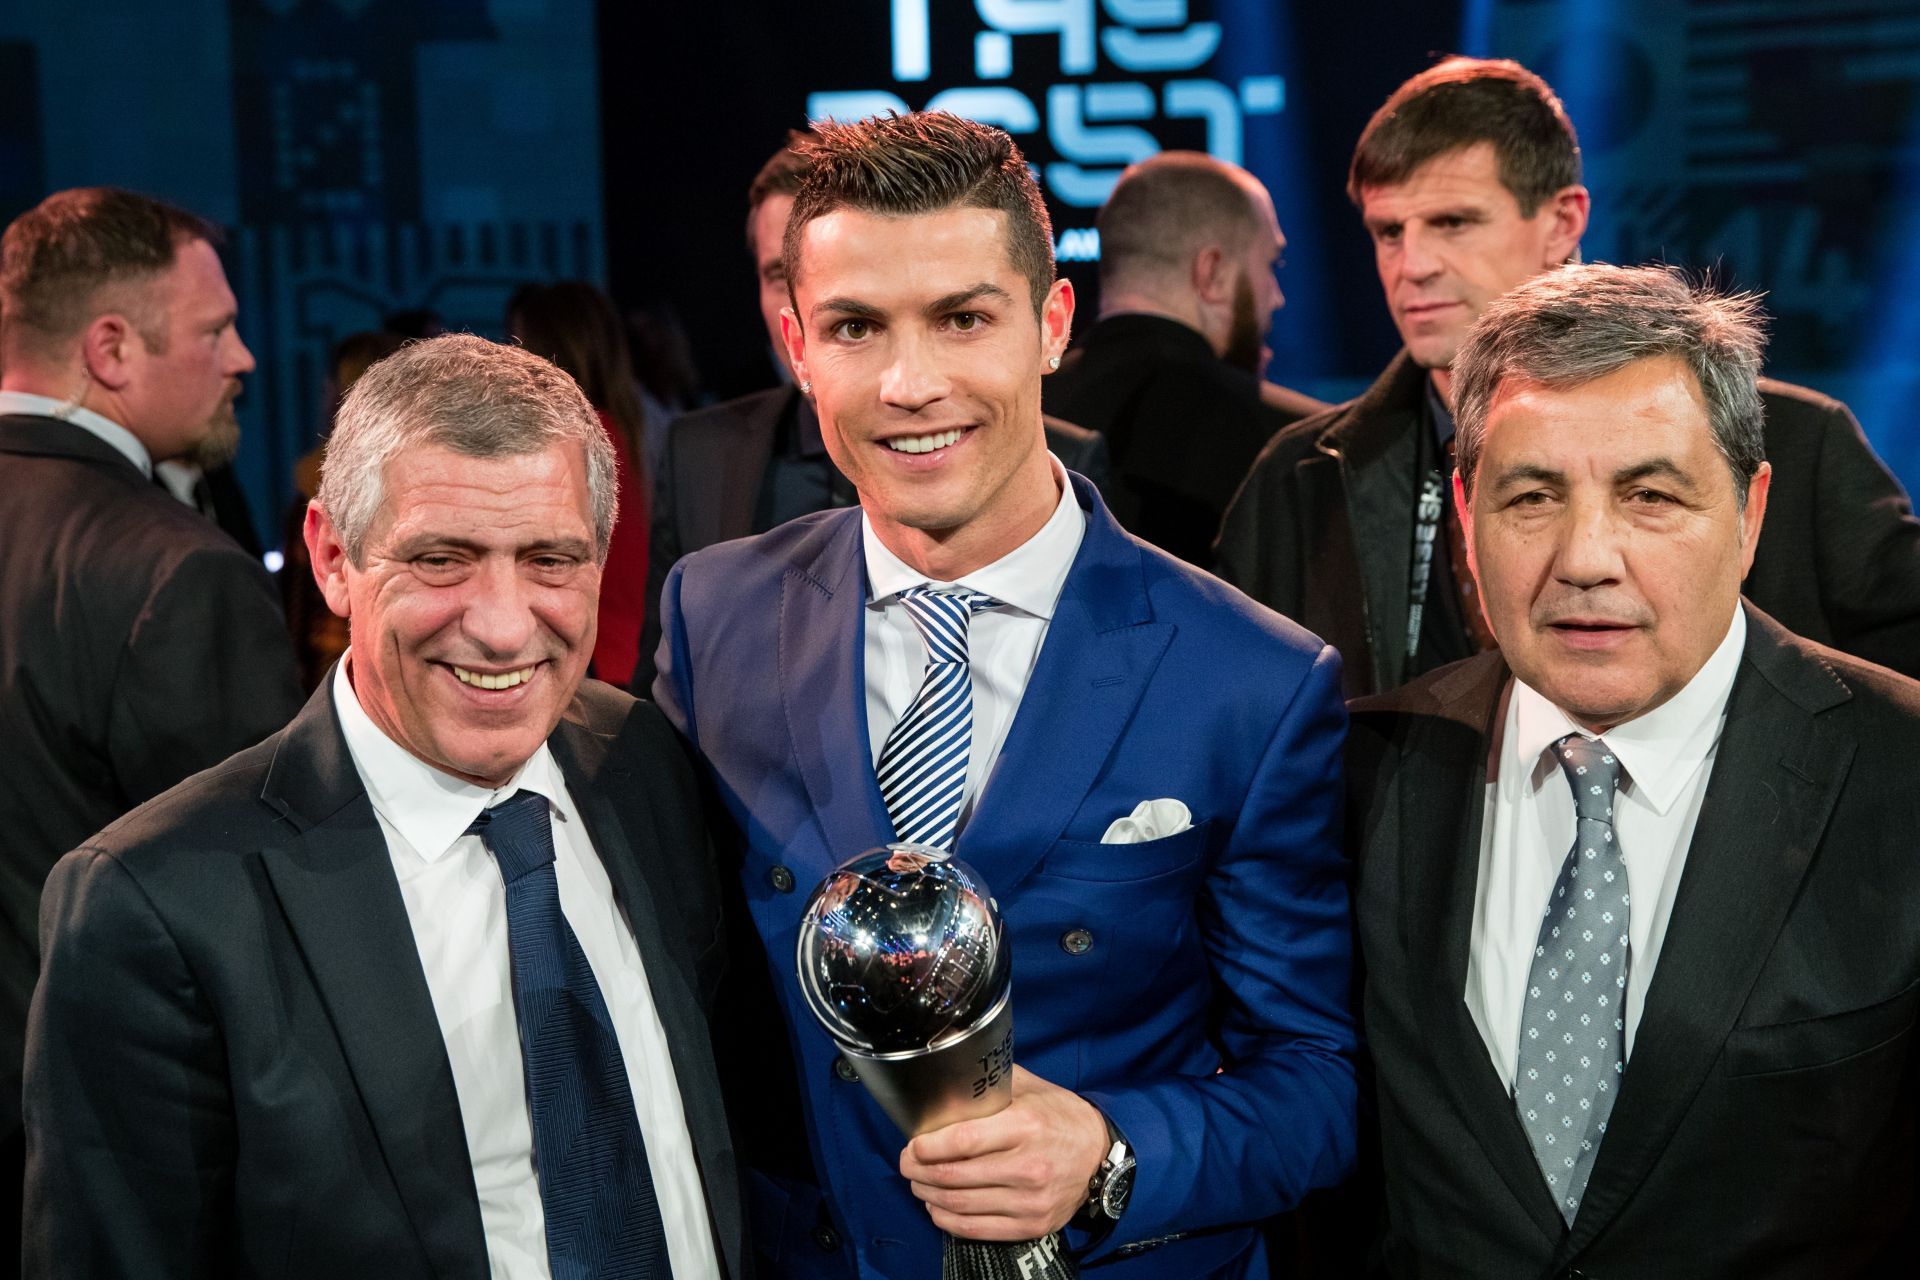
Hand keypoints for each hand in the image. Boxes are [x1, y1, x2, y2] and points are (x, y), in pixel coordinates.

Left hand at [899, 1065, 1108, 1240]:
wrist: (1099, 1155)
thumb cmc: (1058, 1115)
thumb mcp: (1029, 1087)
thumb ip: (991, 1081)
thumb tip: (948, 1070)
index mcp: (1025, 1126)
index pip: (963, 1140)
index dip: (928, 1146)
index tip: (913, 1144)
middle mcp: (1028, 1166)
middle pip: (954, 1176)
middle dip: (918, 1171)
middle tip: (907, 1162)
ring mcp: (1030, 1200)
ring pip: (960, 1205)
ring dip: (928, 1195)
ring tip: (918, 1183)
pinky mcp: (1032, 1225)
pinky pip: (976, 1229)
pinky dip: (948, 1220)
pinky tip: (937, 1207)